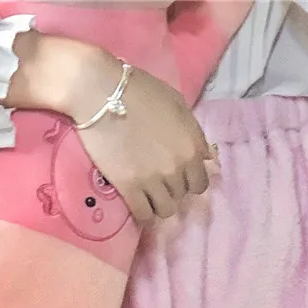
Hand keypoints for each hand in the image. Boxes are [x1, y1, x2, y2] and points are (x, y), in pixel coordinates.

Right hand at [4, 33, 212, 223]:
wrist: (101, 93)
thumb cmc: (140, 92)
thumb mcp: (178, 105)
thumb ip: (195, 134)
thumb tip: (206, 158)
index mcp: (191, 149)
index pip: (200, 184)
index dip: (190, 182)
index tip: (178, 177)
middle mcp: (176, 169)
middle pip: (182, 196)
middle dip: (173, 190)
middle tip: (158, 180)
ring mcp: (153, 181)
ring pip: (165, 210)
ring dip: (159, 204)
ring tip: (148, 195)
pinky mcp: (129, 187)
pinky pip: (144, 215)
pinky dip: (144, 214)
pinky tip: (138, 206)